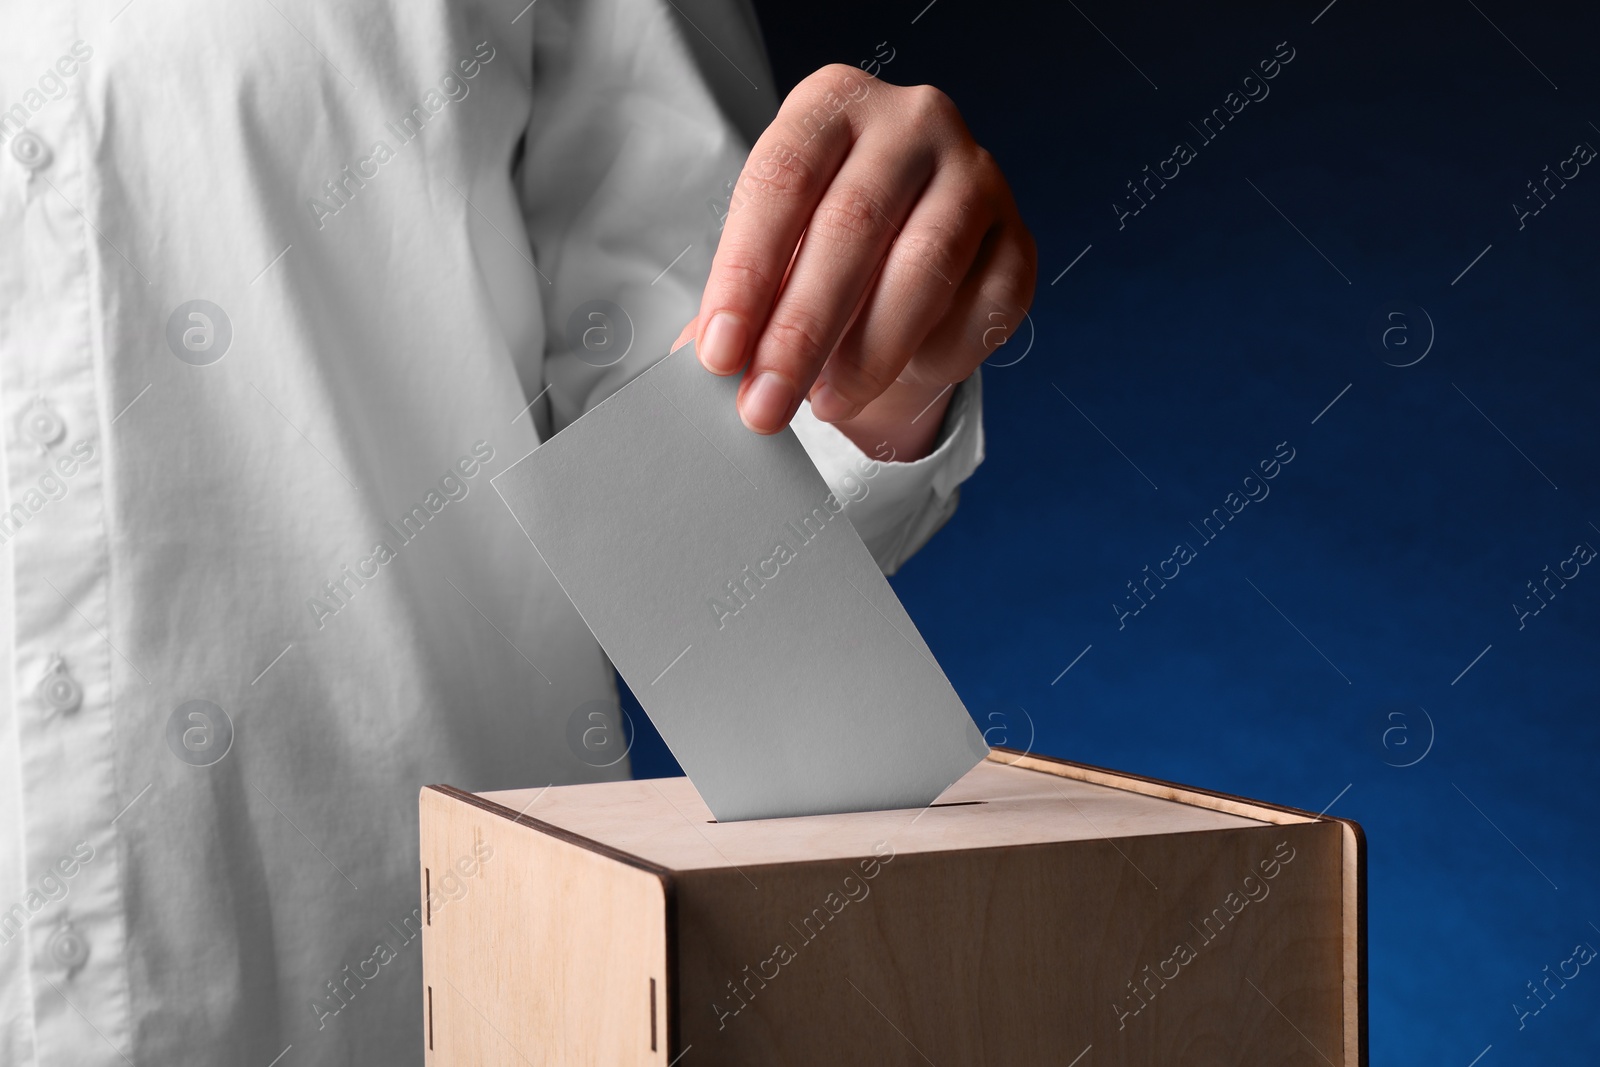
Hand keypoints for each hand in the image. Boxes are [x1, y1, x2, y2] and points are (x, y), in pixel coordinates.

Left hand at [673, 64, 1035, 459]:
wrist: (901, 255)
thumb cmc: (817, 245)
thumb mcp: (770, 253)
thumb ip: (743, 298)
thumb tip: (710, 359)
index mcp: (834, 103)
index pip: (783, 180)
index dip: (746, 274)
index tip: (720, 353)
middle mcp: (913, 123)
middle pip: (852, 227)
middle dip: (801, 331)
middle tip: (764, 404)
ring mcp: (977, 177)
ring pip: (925, 268)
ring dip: (868, 353)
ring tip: (823, 404)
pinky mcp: (1018, 240)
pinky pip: (983, 306)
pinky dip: (935, 355)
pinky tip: (893, 383)